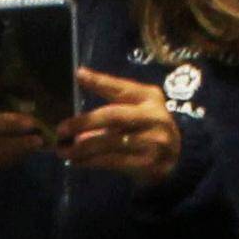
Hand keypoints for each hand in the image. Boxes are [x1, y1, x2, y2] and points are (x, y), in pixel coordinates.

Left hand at [58, 67, 185, 182]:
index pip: (123, 88)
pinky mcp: (148, 164)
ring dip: (82, 147)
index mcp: (150, 98)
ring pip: (110, 142)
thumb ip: (111, 103)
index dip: (100, 82)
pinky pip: (114, 161)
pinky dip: (92, 161)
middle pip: (114, 116)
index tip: (78, 75)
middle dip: (84, 122)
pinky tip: (77, 161)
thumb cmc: (148, 129)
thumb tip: (76, 99)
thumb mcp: (137, 110)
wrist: (178, 160)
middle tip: (60, 129)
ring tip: (63, 150)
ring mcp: (153, 142)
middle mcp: (154, 117)